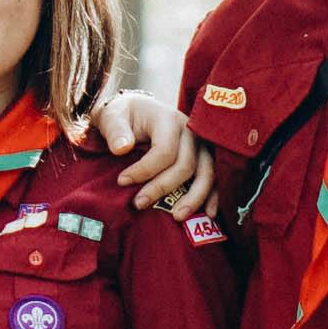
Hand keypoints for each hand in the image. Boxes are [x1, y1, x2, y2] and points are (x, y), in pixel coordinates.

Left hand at [86, 96, 216, 219]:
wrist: (136, 112)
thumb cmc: (123, 115)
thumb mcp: (112, 116)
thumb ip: (115, 130)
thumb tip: (122, 148)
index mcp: (168, 119)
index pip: (164, 150)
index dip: (145, 170)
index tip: (122, 182)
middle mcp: (190, 131)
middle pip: (186, 164)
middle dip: (163, 188)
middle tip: (139, 204)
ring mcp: (200, 144)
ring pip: (206, 173)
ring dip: (194, 197)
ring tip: (177, 217)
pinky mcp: (204, 156)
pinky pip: (215, 177)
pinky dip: (214, 196)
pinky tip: (209, 214)